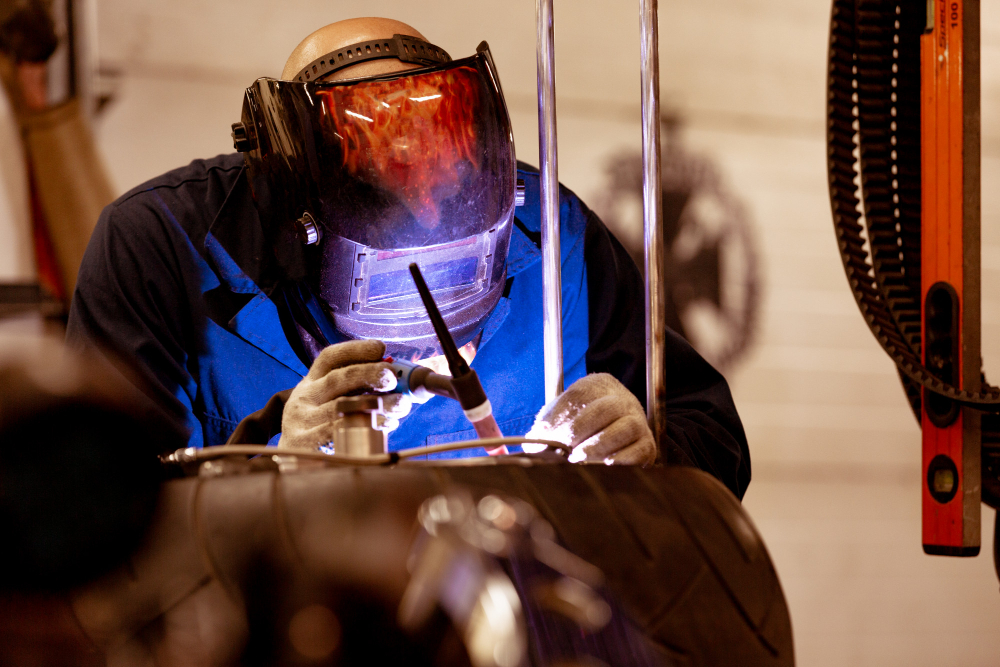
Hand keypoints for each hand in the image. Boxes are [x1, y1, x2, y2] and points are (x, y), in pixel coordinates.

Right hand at [278, 340, 410, 449]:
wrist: (290, 461)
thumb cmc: (321, 428)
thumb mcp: (331, 403)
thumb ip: (359, 390)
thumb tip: (399, 381)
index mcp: (312, 381)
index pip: (329, 358)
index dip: (355, 350)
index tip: (381, 348)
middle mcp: (305, 396)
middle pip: (336, 379)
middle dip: (368, 374)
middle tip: (392, 378)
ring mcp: (302, 420)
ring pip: (341, 407)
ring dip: (375, 403)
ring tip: (400, 404)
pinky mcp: (303, 443)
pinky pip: (336, 433)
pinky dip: (365, 427)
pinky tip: (386, 425)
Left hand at [525, 373, 655, 464]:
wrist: (619, 431)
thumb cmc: (584, 425)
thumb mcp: (563, 418)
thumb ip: (546, 428)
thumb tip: (532, 444)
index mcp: (598, 385)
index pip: (579, 394)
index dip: (561, 414)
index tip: (545, 433)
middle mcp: (622, 399)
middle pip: (606, 408)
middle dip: (580, 428)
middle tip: (564, 446)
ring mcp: (638, 421)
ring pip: (625, 428)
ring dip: (599, 444)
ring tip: (579, 457)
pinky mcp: (647, 445)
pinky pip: (638, 450)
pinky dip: (621, 459)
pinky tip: (604, 464)